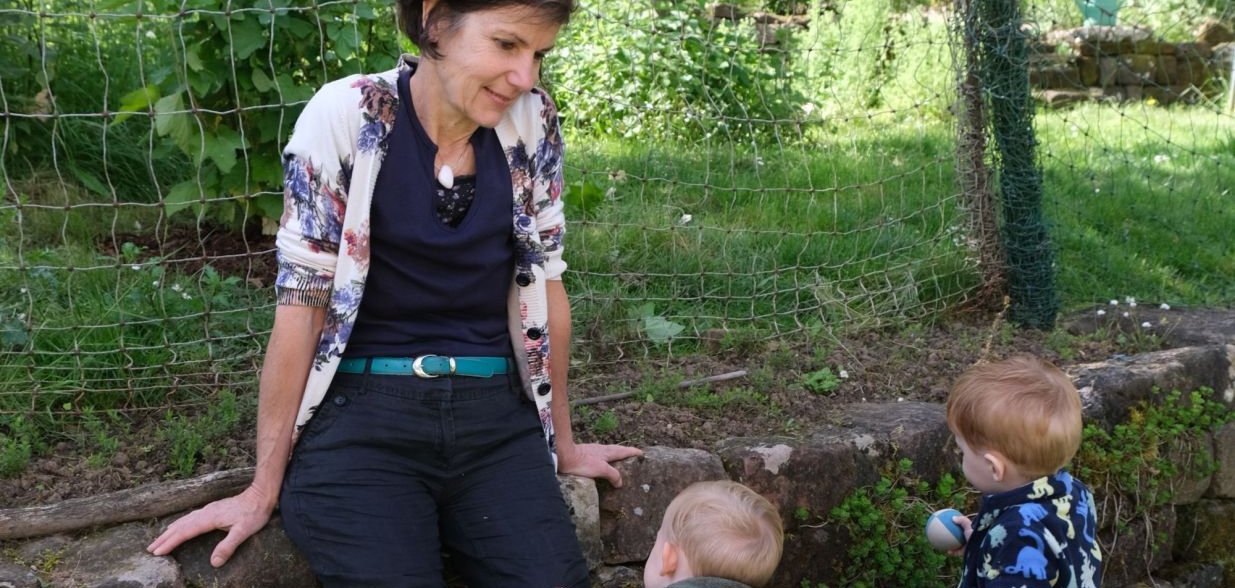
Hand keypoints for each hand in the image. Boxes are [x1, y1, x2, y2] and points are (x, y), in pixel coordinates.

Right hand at [146, 485, 275, 566]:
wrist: (261, 495)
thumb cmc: (254, 513)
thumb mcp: (244, 531)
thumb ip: (228, 546)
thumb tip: (214, 562)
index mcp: (209, 518)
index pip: (185, 532)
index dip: (170, 543)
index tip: (157, 552)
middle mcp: (205, 512)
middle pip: (180, 526)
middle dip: (164, 538)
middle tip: (150, 549)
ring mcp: (208, 510)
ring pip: (184, 521)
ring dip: (170, 531)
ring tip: (159, 540)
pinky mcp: (212, 509)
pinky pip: (190, 517)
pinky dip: (180, 524)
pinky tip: (179, 526)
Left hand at [557, 442, 642, 487]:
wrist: (564, 456)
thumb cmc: (583, 462)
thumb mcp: (601, 469)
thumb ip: (613, 474)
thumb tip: (620, 482)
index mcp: (607, 452)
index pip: (624, 451)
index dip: (633, 452)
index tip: (641, 452)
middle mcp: (602, 449)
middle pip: (617, 449)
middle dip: (625, 452)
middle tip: (632, 455)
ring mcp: (593, 450)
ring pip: (608, 451)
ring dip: (615, 455)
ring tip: (618, 459)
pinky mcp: (585, 453)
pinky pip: (600, 455)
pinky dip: (605, 458)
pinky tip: (601, 462)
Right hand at [948, 513, 974, 556]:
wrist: (981, 547)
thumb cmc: (976, 535)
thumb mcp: (969, 525)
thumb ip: (962, 520)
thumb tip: (953, 518)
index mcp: (971, 531)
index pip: (964, 527)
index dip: (958, 525)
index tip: (951, 523)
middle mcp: (970, 538)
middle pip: (960, 536)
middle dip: (954, 535)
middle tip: (946, 533)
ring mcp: (969, 546)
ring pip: (958, 546)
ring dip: (952, 546)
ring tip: (945, 545)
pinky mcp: (968, 553)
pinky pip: (959, 553)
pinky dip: (954, 552)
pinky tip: (948, 552)